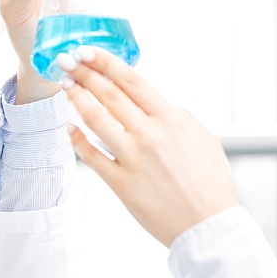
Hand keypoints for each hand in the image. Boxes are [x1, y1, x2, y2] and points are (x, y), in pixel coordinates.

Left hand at [57, 47, 237, 246]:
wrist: (209, 226)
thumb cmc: (212, 184)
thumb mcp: (207, 140)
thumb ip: (183, 119)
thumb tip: (164, 107)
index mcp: (172, 120)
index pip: (132, 81)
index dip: (106, 63)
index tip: (88, 51)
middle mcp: (151, 135)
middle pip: (109, 95)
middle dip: (83, 73)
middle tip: (65, 60)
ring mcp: (134, 159)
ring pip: (96, 120)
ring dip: (77, 99)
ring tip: (64, 86)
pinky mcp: (122, 184)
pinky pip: (92, 156)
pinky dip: (78, 140)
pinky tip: (70, 129)